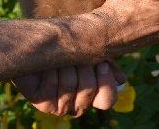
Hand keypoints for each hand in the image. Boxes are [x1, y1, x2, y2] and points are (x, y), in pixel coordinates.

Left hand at [11, 61, 125, 116]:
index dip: (106, 83)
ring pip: (70, 86)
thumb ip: (107, 66)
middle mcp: (77, 106)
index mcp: (92, 97)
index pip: (107, 101)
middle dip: (84, 67)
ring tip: (62, 55)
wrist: (37, 50)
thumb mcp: (90, 56)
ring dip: (66, 65)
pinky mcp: (42, 103)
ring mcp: (59, 107)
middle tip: (78, 53)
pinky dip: (51, 70)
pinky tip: (49, 63)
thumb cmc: (66, 53)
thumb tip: (121, 80)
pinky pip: (52, 85)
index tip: (102, 63)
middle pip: (88, 90)